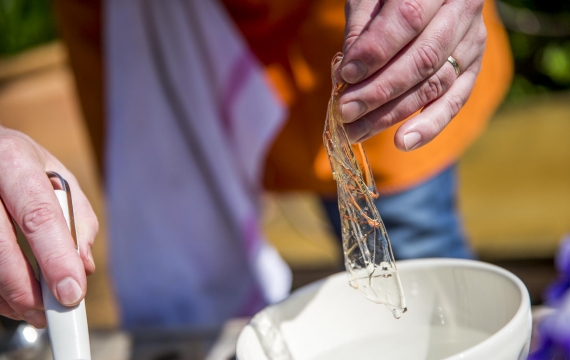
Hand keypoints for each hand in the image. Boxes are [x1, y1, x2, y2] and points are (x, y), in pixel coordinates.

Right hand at [0, 127, 96, 327]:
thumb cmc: (20, 165)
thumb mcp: (55, 175)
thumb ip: (76, 218)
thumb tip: (84, 266)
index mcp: (14, 162)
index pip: (38, 215)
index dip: (55, 259)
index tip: (71, 293)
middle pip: (0, 248)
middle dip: (27, 291)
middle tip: (49, 313)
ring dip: (7, 299)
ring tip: (31, 309)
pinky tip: (9, 297)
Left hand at [338, 0, 485, 149]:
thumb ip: (362, 26)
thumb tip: (349, 72)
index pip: (408, 18)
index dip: (376, 50)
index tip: (346, 76)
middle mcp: (463, 10)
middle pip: (423, 58)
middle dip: (380, 90)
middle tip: (346, 111)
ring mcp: (473, 41)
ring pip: (435, 84)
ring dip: (393, 113)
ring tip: (357, 131)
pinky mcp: (473, 67)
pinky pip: (455, 101)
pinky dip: (430, 126)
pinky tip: (402, 143)